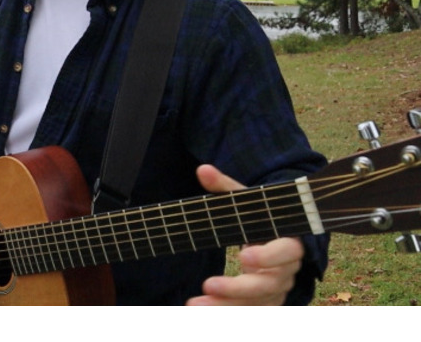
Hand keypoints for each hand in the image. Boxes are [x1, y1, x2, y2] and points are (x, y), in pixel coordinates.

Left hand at [186, 164, 302, 305]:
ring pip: (255, 305)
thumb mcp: (246, 201)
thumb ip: (226, 187)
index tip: (244, 255)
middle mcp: (285, 271)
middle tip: (208, 285)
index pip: (286, 252)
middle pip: (267, 285)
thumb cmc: (261, 218)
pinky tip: (201, 311)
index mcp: (288, 242)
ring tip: (195, 304)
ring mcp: (275, 290)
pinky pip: (248, 313)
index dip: (268, 256)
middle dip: (237, 288)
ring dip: (225, 307)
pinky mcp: (265, 303)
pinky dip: (225, 313)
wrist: (277, 239)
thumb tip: (202, 169)